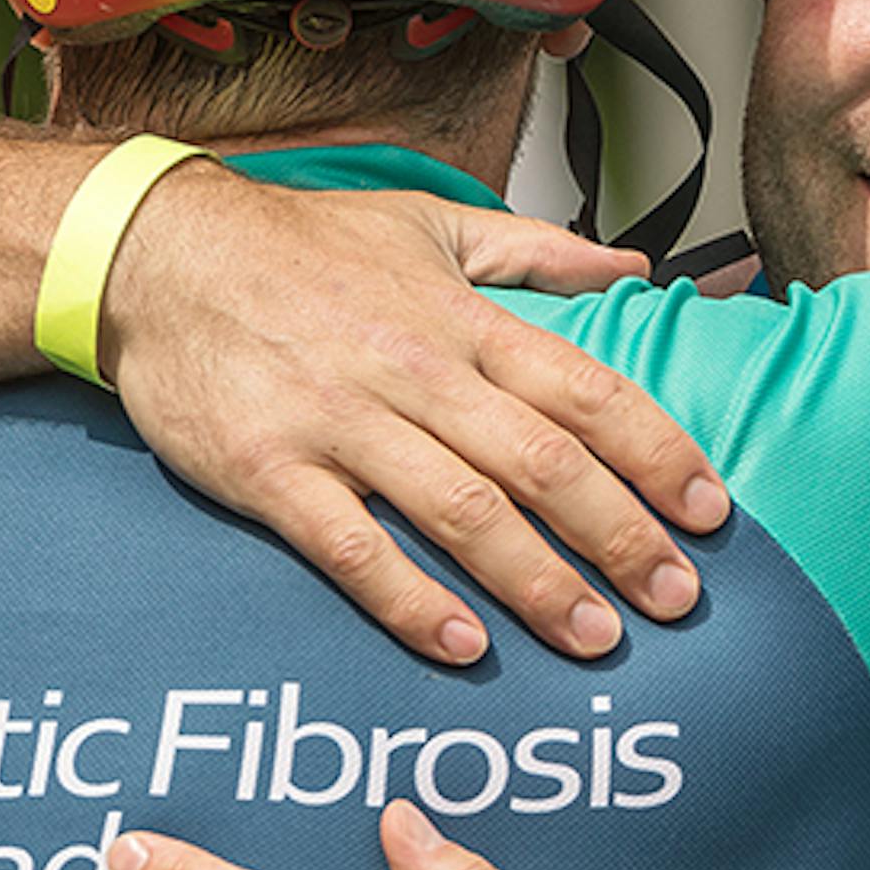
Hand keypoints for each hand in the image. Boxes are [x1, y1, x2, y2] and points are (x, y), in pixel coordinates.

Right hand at [102, 162, 728, 664]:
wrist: (158, 254)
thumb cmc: (302, 245)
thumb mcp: (428, 223)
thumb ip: (536, 252)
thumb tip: (632, 266)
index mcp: (462, 319)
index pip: (585, 391)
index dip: (658, 453)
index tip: (710, 512)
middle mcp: (415, 372)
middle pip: (542, 465)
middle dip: (622, 536)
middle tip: (677, 599)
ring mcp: (342, 425)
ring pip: (462, 513)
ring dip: (538, 582)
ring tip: (598, 638)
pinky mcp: (273, 473)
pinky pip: (353, 549)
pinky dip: (411, 601)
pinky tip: (465, 646)